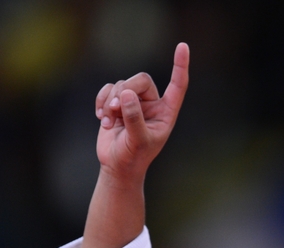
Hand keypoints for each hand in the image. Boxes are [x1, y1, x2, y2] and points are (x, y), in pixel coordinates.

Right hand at [95, 43, 189, 183]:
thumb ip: (134, 118)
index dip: (180, 66)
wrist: (117, 165)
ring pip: (122, 85)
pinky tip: (101, 118)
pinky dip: (102, 100)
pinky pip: (108, 89)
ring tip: (108, 120)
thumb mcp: (138, 141)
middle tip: (115, 109)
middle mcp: (152, 104)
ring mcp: (134, 102)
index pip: (178, 85)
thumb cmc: (133, 156)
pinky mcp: (116, 103)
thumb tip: (127, 94)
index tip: (182, 46)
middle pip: (141, 80)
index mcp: (166, 112)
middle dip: (126, 91)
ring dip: (111, 101)